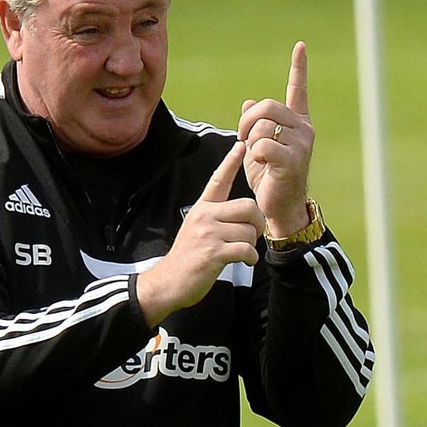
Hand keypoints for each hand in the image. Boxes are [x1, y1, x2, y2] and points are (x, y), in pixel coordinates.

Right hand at [138, 141, 263, 327]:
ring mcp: (207, 233)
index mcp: (202, 207)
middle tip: (251, 236)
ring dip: (251, 245)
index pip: (218, 180)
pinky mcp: (212, 252)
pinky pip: (246, 249)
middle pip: (249, 207)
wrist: (169, 282)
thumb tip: (247, 214)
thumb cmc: (191, 257)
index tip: (241, 145)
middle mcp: (204, 215)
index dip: (231, 162)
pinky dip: (250, 258)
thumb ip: (218, 218)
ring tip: (239, 252)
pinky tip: (243, 262)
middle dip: (257, 224)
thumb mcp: (199, 229)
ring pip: (249, 231)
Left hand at [239, 42, 315, 237]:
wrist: (280, 206)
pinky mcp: (294, 160)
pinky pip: (263, 145)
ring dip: (250, 141)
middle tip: (242, 138)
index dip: (299, 67)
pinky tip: (263, 166)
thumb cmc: (270, 177)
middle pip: (266, 106)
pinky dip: (255, 156)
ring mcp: (301, 144)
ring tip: (256, 157)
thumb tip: (248, 102)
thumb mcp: (258, 147)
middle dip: (246, 121)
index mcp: (297, 123)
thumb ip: (255, 124)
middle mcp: (304, 130)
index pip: (298, 90)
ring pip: (262, 125)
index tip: (300, 46)